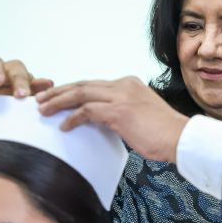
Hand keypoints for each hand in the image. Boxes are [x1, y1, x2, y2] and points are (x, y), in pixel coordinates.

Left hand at [36, 77, 189, 163]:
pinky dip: (73, 118)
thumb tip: (102, 121)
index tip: (56, 97)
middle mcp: (123, 85)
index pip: (93, 84)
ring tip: (43, 110)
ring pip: (81, 94)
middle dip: (58, 92)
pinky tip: (63, 126)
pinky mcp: (119, 111)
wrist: (180, 138)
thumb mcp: (140, 115)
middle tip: (41, 99)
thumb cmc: (163, 133)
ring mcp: (121, 96)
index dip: (72, 90)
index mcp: (128, 84)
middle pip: (82, 85)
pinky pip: (88, 111)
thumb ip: (121, 112)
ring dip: (58, 102)